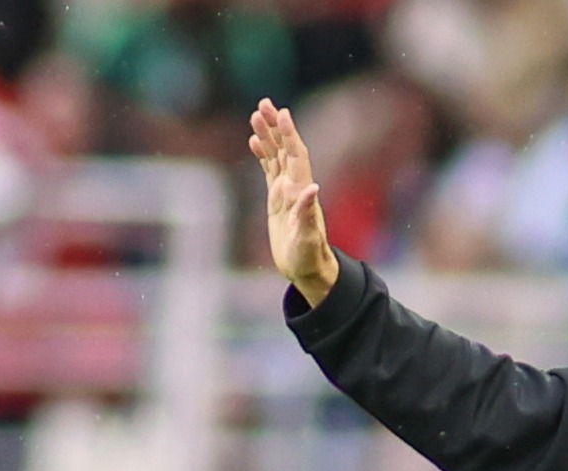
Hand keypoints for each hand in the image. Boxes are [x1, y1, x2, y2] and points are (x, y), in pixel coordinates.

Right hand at [248, 97, 338, 306]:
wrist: (306, 269)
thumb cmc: (308, 256)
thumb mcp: (308, 239)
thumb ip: (308, 215)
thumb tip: (312, 188)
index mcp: (301, 191)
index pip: (296, 156)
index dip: (290, 134)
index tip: (282, 112)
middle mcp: (295, 187)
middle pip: (285, 149)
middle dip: (276, 126)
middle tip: (264, 103)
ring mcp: (286, 192)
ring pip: (276, 156)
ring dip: (268, 135)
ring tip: (256, 114)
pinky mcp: (277, 200)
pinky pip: (269, 170)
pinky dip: (263, 154)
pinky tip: (254, 141)